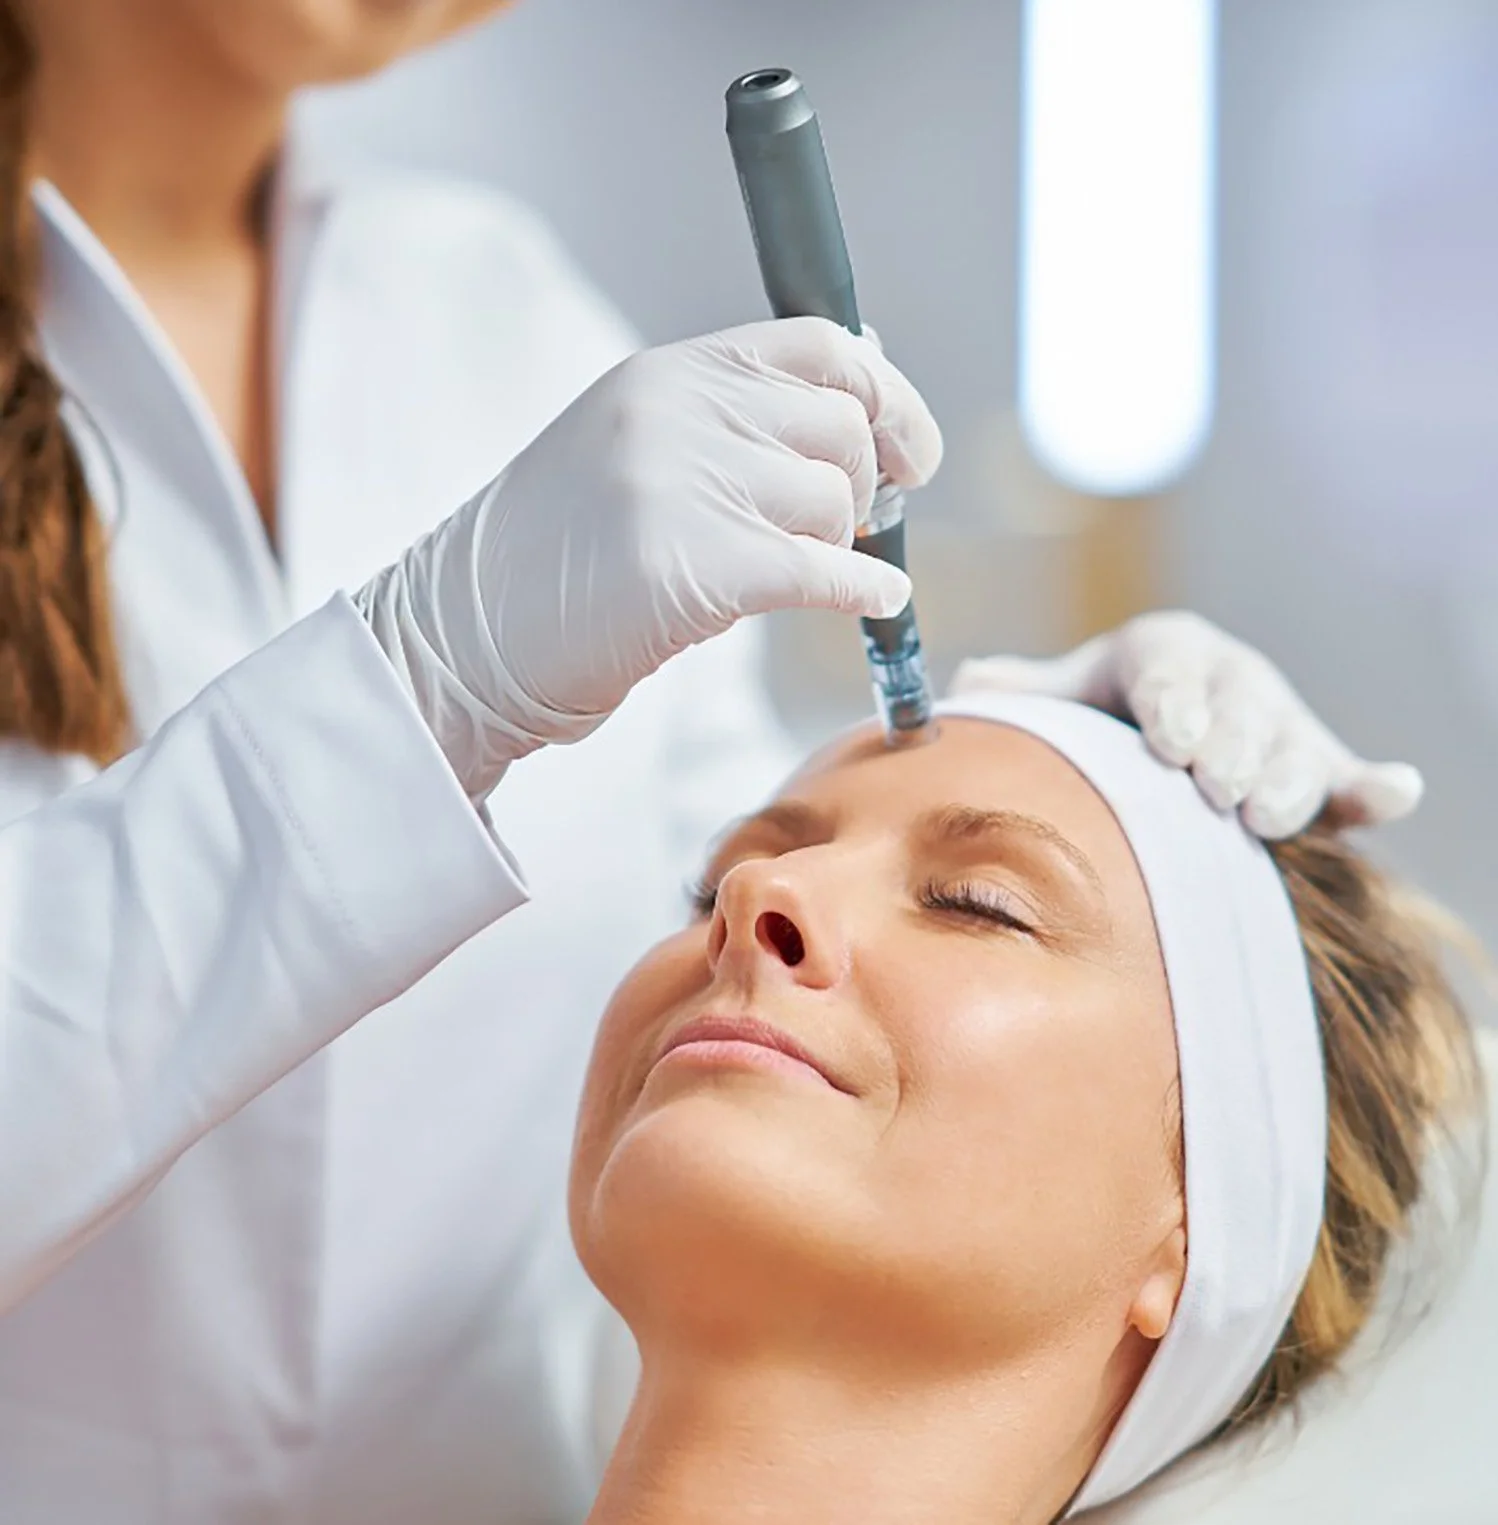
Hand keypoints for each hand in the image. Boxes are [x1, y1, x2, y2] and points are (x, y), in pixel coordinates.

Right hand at [356, 318, 942, 798]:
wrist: (462, 638)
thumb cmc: (551, 561)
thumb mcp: (631, 454)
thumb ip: (727, 427)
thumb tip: (860, 430)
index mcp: (666, 374)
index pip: (820, 348)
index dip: (887, 396)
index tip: (911, 449)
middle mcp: (676, 411)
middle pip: (842, 428)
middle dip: (862, 488)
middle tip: (846, 532)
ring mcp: (680, 483)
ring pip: (834, 501)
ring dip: (836, 548)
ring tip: (788, 575)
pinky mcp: (691, 566)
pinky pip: (823, 570)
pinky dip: (863, 592)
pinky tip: (875, 606)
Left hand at [949, 610, 1421, 838]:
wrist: (1162, 730)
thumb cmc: (1103, 713)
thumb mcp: (1064, 696)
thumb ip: (1020, 692)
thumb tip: (962, 687)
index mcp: (1166, 651)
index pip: (1170, 666)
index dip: (1172, 701)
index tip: (1165, 742)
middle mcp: (1231, 678)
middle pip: (1240, 706)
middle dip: (1228, 747)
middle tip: (1212, 790)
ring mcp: (1279, 722)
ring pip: (1293, 744)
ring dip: (1286, 778)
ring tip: (1264, 816)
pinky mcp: (1318, 766)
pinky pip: (1350, 775)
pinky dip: (1374, 788)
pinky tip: (1394, 793)